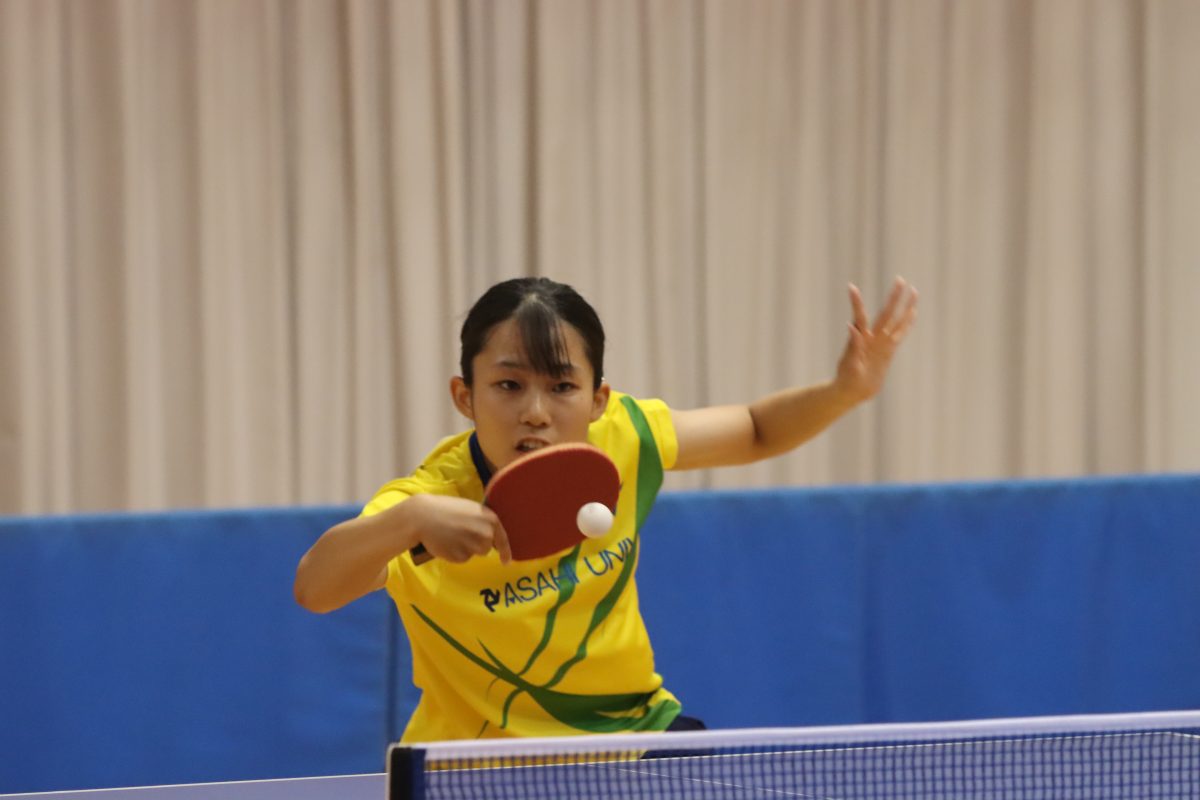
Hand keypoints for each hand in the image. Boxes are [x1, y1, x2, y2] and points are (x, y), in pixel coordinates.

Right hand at [394, 494, 511, 563]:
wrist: (423, 516)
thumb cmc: (446, 509)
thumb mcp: (471, 510)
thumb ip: (483, 522)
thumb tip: (491, 536)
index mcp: (490, 519)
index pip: (502, 539)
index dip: (506, 552)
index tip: (506, 562)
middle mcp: (485, 533)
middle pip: (486, 548)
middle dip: (476, 544)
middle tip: (460, 532)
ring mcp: (474, 545)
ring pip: (474, 554)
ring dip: (465, 549)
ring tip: (451, 535)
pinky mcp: (460, 556)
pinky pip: (461, 558)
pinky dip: (454, 553)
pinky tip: (445, 542)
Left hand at [835, 276, 917, 403]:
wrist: (852, 391)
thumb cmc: (847, 380)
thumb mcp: (849, 365)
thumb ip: (852, 347)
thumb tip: (852, 326)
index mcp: (860, 340)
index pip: (859, 316)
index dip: (856, 302)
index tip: (851, 287)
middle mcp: (871, 338)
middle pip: (885, 314)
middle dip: (893, 298)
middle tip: (900, 280)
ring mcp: (881, 343)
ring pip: (896, 321)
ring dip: (904, 307)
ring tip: (913, 291)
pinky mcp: (888, 351)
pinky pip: (900, 334)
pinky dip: (907, 324)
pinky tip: (913, 313)